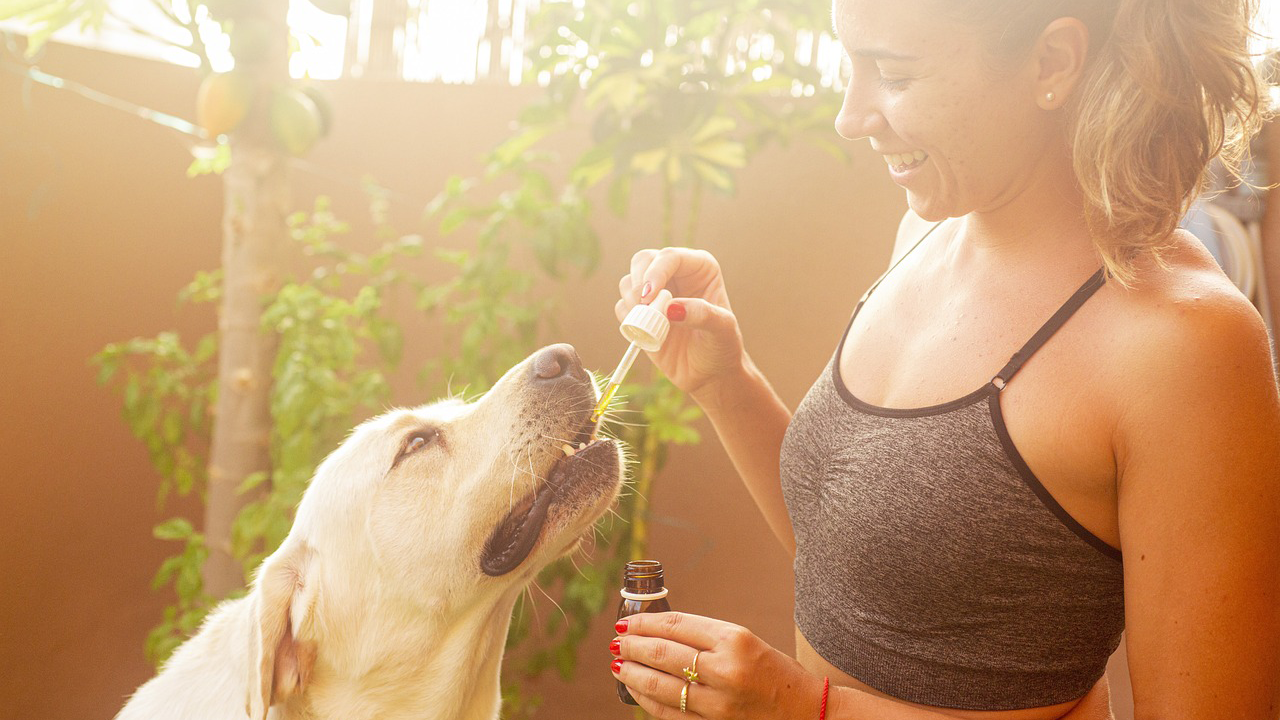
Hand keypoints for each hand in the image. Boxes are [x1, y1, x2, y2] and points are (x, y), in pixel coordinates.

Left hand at [610, 612, 824, 718]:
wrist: (807, 713)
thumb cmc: (775, 673)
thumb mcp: (746, 641)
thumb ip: (706, 636)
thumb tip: (658, 632)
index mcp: (735, 640)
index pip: (676, 625)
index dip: (645, 622)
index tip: (628, 621)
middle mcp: (725, 670)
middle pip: (663, 653)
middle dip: (633, 646)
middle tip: (617, 641)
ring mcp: (718, 703)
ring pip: (660, 685)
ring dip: (632, 673)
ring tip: (619, 664)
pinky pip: (669, 713)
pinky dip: (647, 701)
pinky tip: (636, 691)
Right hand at [616, 248, 746, 400]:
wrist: (710, 374)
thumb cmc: (722, 347)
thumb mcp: (723, 330)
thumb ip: (702, 315)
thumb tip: (671, 308)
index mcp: (699, 268)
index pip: (669, 257)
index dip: (655, 272)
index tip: (650, 297)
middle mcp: (675, 275)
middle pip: (642, 260)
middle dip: (638, 283)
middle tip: (644, 307)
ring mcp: (656, 294)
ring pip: (628, 283)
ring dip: (633, 303)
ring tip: (653, 326)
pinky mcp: (640, 314)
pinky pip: (622, 307)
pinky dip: (628, 319)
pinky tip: (646, 334)